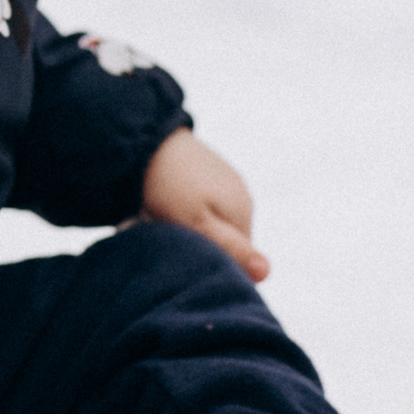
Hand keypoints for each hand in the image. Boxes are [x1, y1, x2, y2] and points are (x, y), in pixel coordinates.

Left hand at [141, 127, 269, 282]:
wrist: (146, 141)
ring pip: (212, 223)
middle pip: (225, 241)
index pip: (239, 260)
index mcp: (243, 212)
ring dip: (190, 228)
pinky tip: (164, 203)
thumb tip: (267, 272)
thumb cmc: (169, 187)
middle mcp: (243, 197)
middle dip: (199, 245)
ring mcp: (228, 183)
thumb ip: (232, 249)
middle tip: (168, 236)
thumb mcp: (197, 225)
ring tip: (161, 218)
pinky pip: (203, 204)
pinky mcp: (210, 173)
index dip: (212, 265)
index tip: (184, 255)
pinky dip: (184, 209)